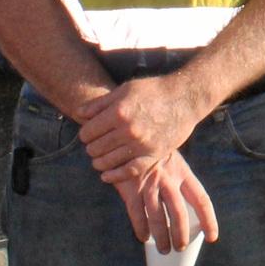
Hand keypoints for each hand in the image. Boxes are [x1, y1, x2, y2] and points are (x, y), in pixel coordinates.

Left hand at [79, 73, 212, 186]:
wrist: (185, 98)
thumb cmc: (154, 90)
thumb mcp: (124, 89)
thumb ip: (100, 103)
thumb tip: (79, 114)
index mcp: (118, 112)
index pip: (87, 132)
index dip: (84, 134)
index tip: (88, 134)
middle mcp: (128, 130)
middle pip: (95, 148)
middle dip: (91, 147)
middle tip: (95, 145)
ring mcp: (141, 144)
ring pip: (108, 161)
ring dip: (99, 162)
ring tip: (99, 159)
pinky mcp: (153, 155)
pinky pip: (129, 171)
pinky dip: (114, 176)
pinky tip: (106, 175)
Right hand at [114, 151, 218, 251]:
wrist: (127, 134)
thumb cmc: (152, 151)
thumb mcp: (171, 157)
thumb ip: (177, 177)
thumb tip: (185, 205)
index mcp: (182, 172)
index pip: (201, 199)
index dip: (209, 220)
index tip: (212, 237)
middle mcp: (168, 179)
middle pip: (179, 214)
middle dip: (181, 235)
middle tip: (181, 248)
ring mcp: (148, 184)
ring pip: (158, 218)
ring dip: (162, 237)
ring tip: (165, 250)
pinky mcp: (130, 188)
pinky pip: (137, 214)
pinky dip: (141, 229)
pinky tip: (144, 238)